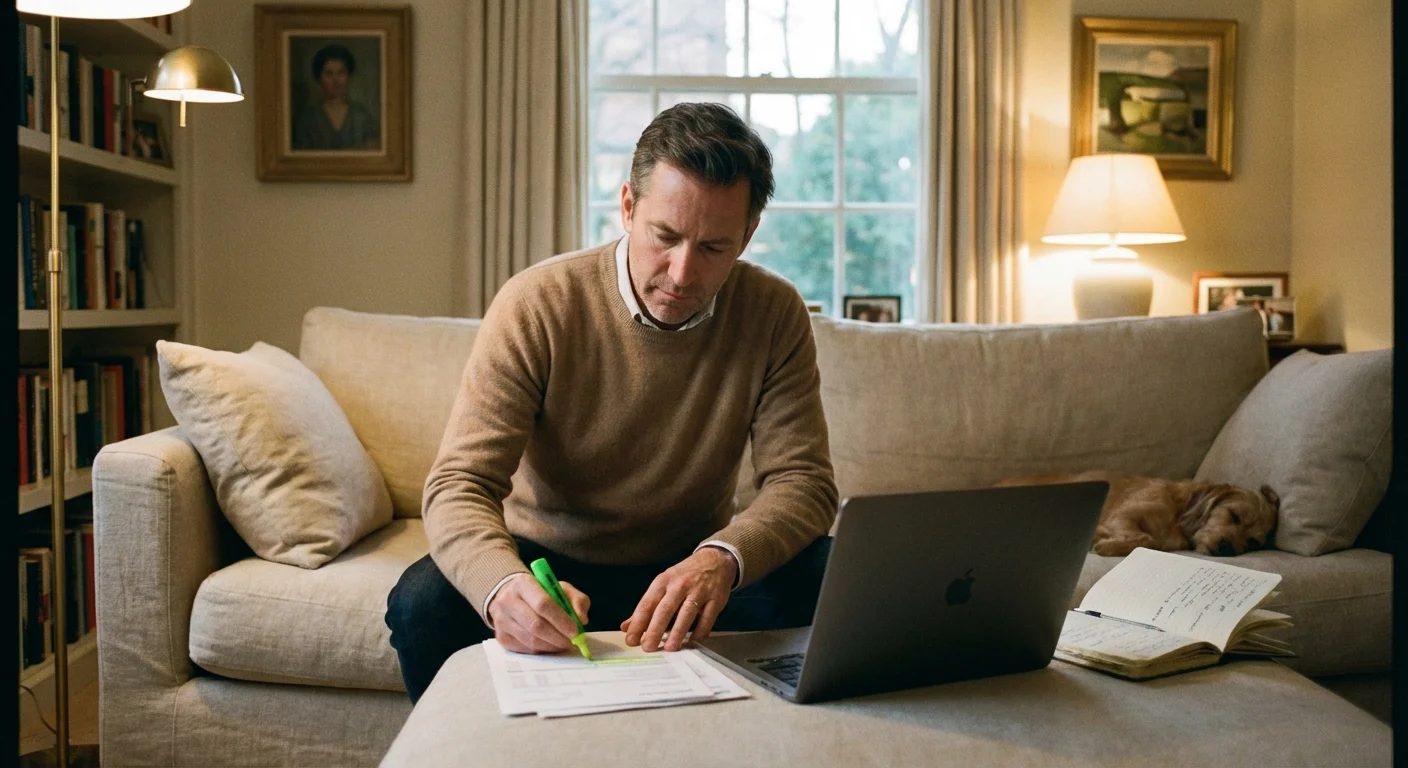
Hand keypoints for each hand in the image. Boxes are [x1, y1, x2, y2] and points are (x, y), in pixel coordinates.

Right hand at [486, 573, 589, 653]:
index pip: (543, 604)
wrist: (510, 595)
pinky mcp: (501, 636)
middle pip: (535, 624)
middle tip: (572, 642)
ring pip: (530, 640)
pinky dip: (541, 650)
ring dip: (551, 646)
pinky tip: (550, 646)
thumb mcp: (560, 588)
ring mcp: (501, 620)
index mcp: (523, 583)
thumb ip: (576, 600)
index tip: (575, 631)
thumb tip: (581, 620)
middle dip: (558, 637)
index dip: (561, 620)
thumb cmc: (540, 592)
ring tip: (563, 644)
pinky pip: (524, 649)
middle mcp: (507, 601)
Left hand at [621, 547, 736, 651]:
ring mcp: (699, 591)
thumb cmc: (684, 576)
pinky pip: (707, 617)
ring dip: (678, 632)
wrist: (715, 560)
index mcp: (663, 581)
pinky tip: (693, 642)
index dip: (638, 623)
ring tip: (670, 648)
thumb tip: (626, 627)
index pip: (647, 603)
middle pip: (665, 609)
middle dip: (655, 629)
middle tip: (648, 648)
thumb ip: (646, 607)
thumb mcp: (663, 584)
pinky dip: (700, 631)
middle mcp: (680, 585)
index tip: (631, 640)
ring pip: (686, 613)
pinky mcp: (716, 599)